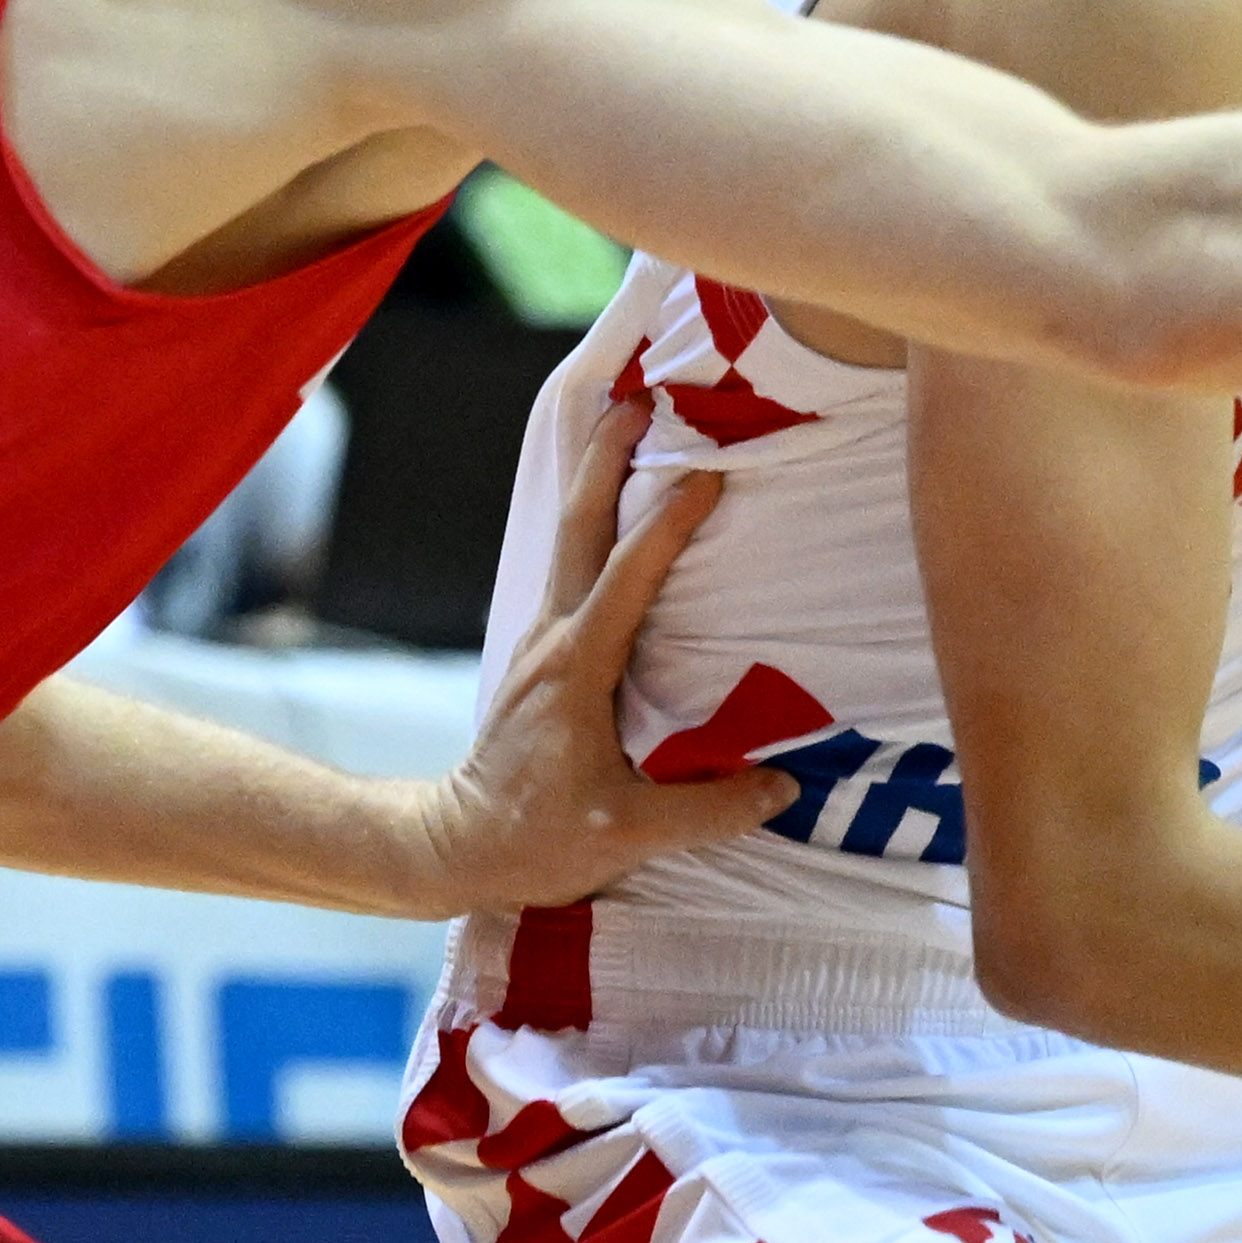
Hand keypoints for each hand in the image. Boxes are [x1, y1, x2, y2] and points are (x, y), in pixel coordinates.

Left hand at [419, 398, 795, 910]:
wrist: (457, 844)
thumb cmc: (539, 838)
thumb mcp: (629, 833)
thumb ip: (710, 811)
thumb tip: (784, 788)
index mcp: (579, 665)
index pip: (630, 575)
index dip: (671, 522)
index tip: (711, 472)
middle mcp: (556, 635)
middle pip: (580, 525)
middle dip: (608, 457)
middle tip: (643, 398)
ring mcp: (544, 639)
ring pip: (572, 537)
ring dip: (599, 477)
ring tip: (630, 422)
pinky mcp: (545, 653)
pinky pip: (575, 567)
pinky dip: (597, 521)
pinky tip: (620, 510)